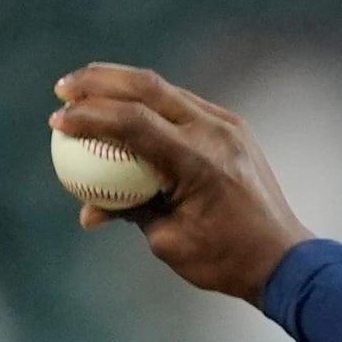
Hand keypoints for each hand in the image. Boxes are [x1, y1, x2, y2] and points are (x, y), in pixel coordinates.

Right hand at [50, 63, 314, 301]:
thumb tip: (88, 209)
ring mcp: (229, 127)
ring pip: (167, 90)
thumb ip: (128, 212)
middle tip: (63, 89)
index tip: (57, 120)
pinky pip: (185, 105)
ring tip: (86, 88)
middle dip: (98, 81)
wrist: (284, 258)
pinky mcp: (235, 129)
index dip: (90, 116)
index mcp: (198, 162)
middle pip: (147, 87)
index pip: (133, 122)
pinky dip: (152, 102)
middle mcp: (215, 134)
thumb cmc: (225, 259)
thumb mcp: (168, 242)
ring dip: (123, 85)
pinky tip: (126, 106)